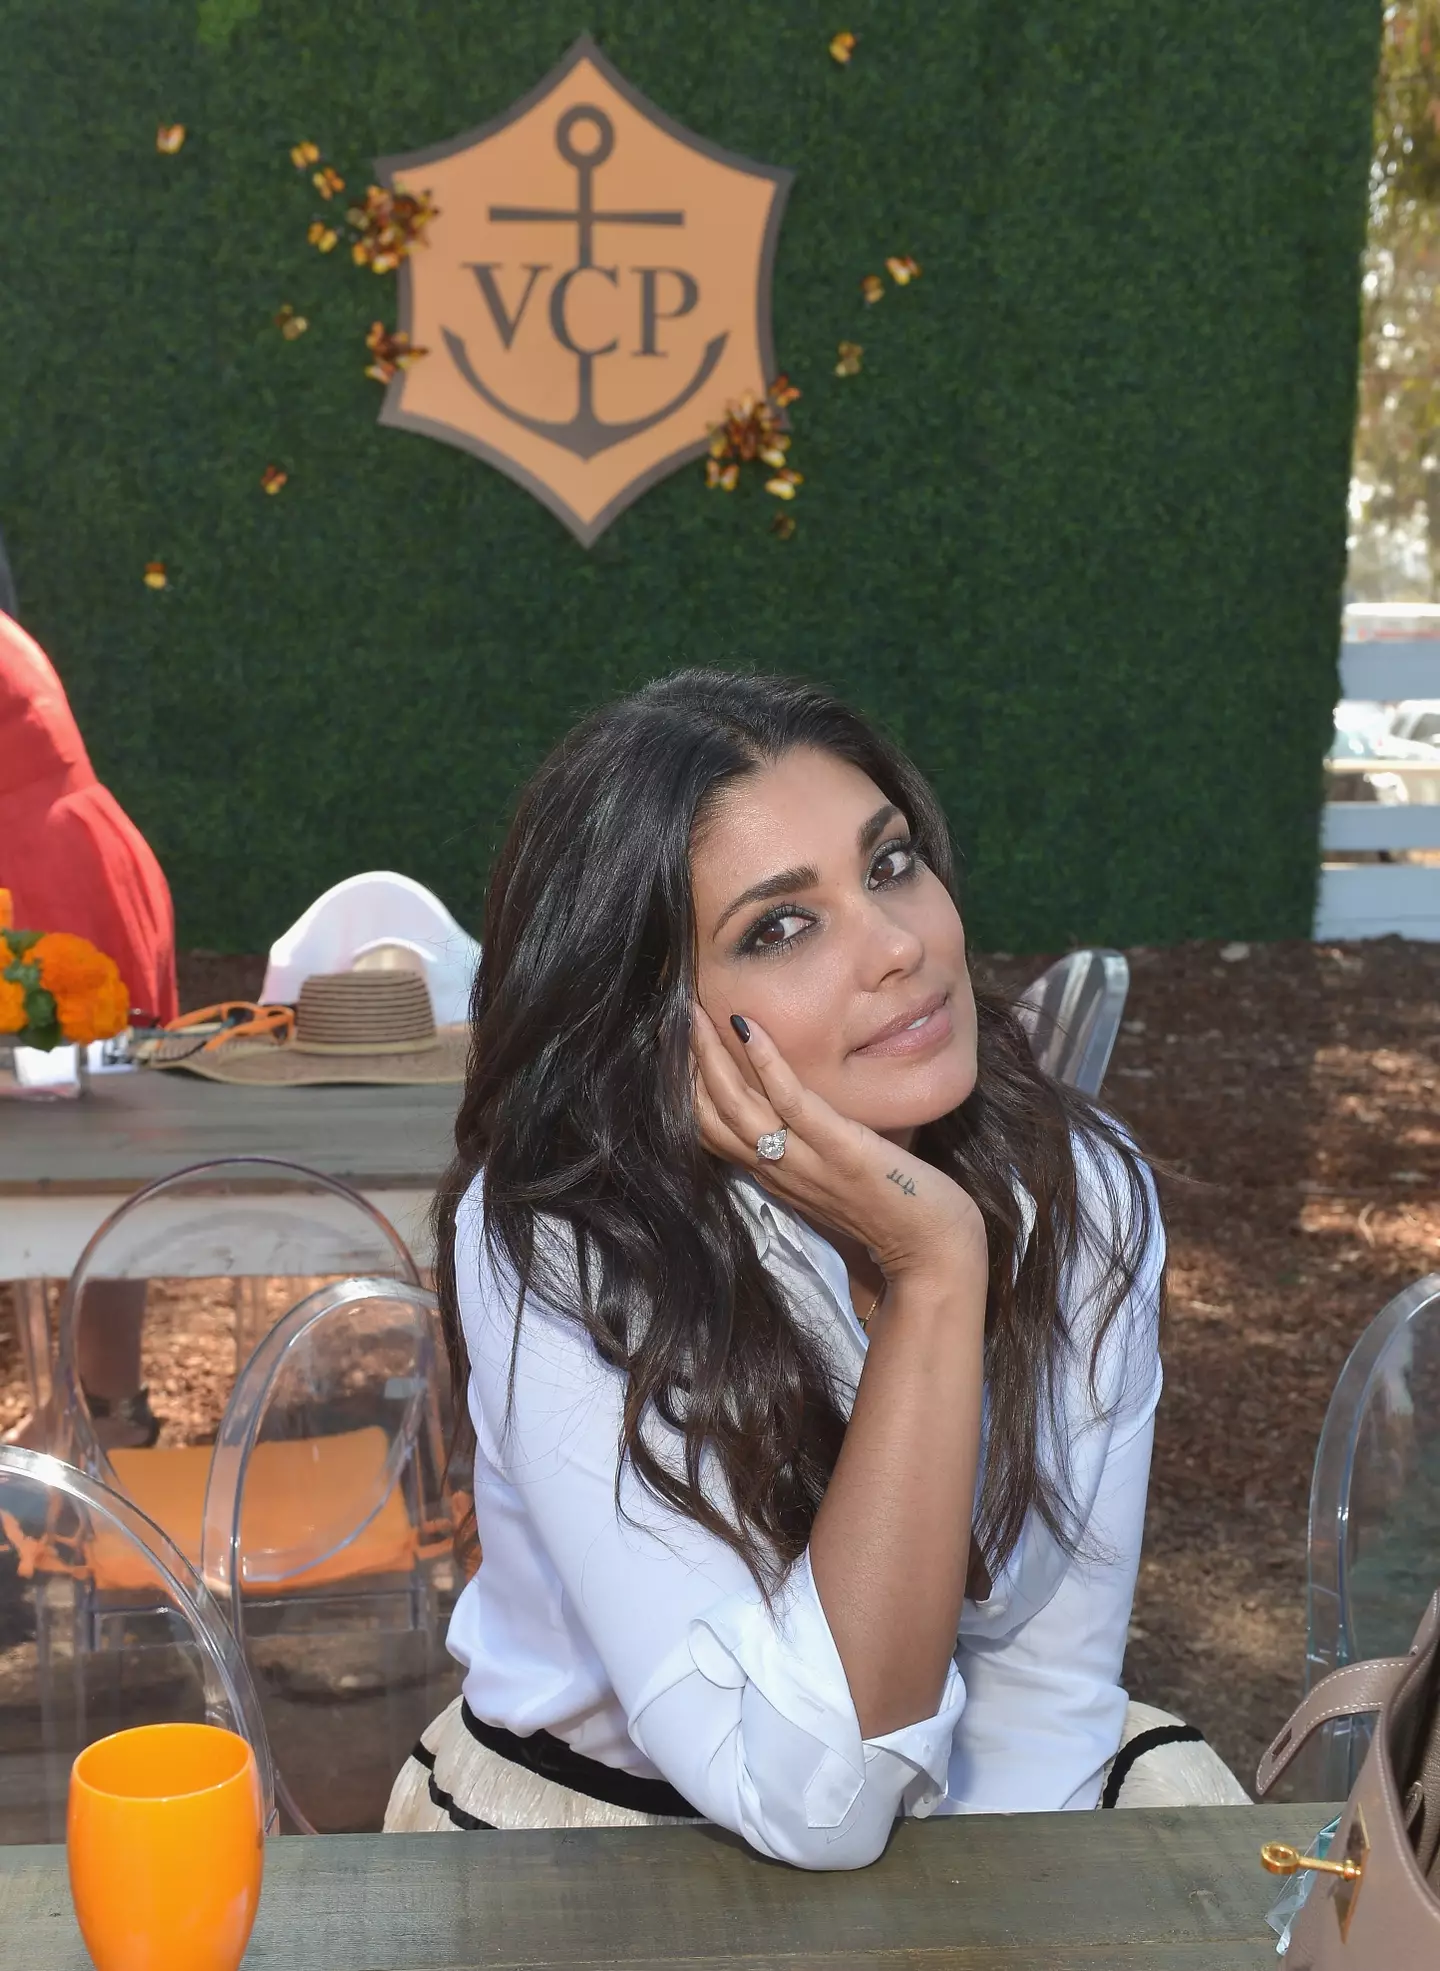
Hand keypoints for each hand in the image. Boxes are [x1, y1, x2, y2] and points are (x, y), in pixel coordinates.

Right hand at [691, 1006, 986, 1285]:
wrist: (932, 1252)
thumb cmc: (892, 1209)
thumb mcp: (832, 1177)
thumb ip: (807, 1149)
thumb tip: (794, 1106)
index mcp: (774, 1176)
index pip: (711, 1133)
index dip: (685, 1091)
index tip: (674, 1048)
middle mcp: (779, 1170)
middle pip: (711, 1118)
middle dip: (687, 1067)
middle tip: (672, 1017)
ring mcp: (807, 1162)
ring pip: (739, 1108)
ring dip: (712, 1058)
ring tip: (694, 1014)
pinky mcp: (842, 1151)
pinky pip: (793, 1103)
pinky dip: (766, 1064)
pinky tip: (750, 1028)